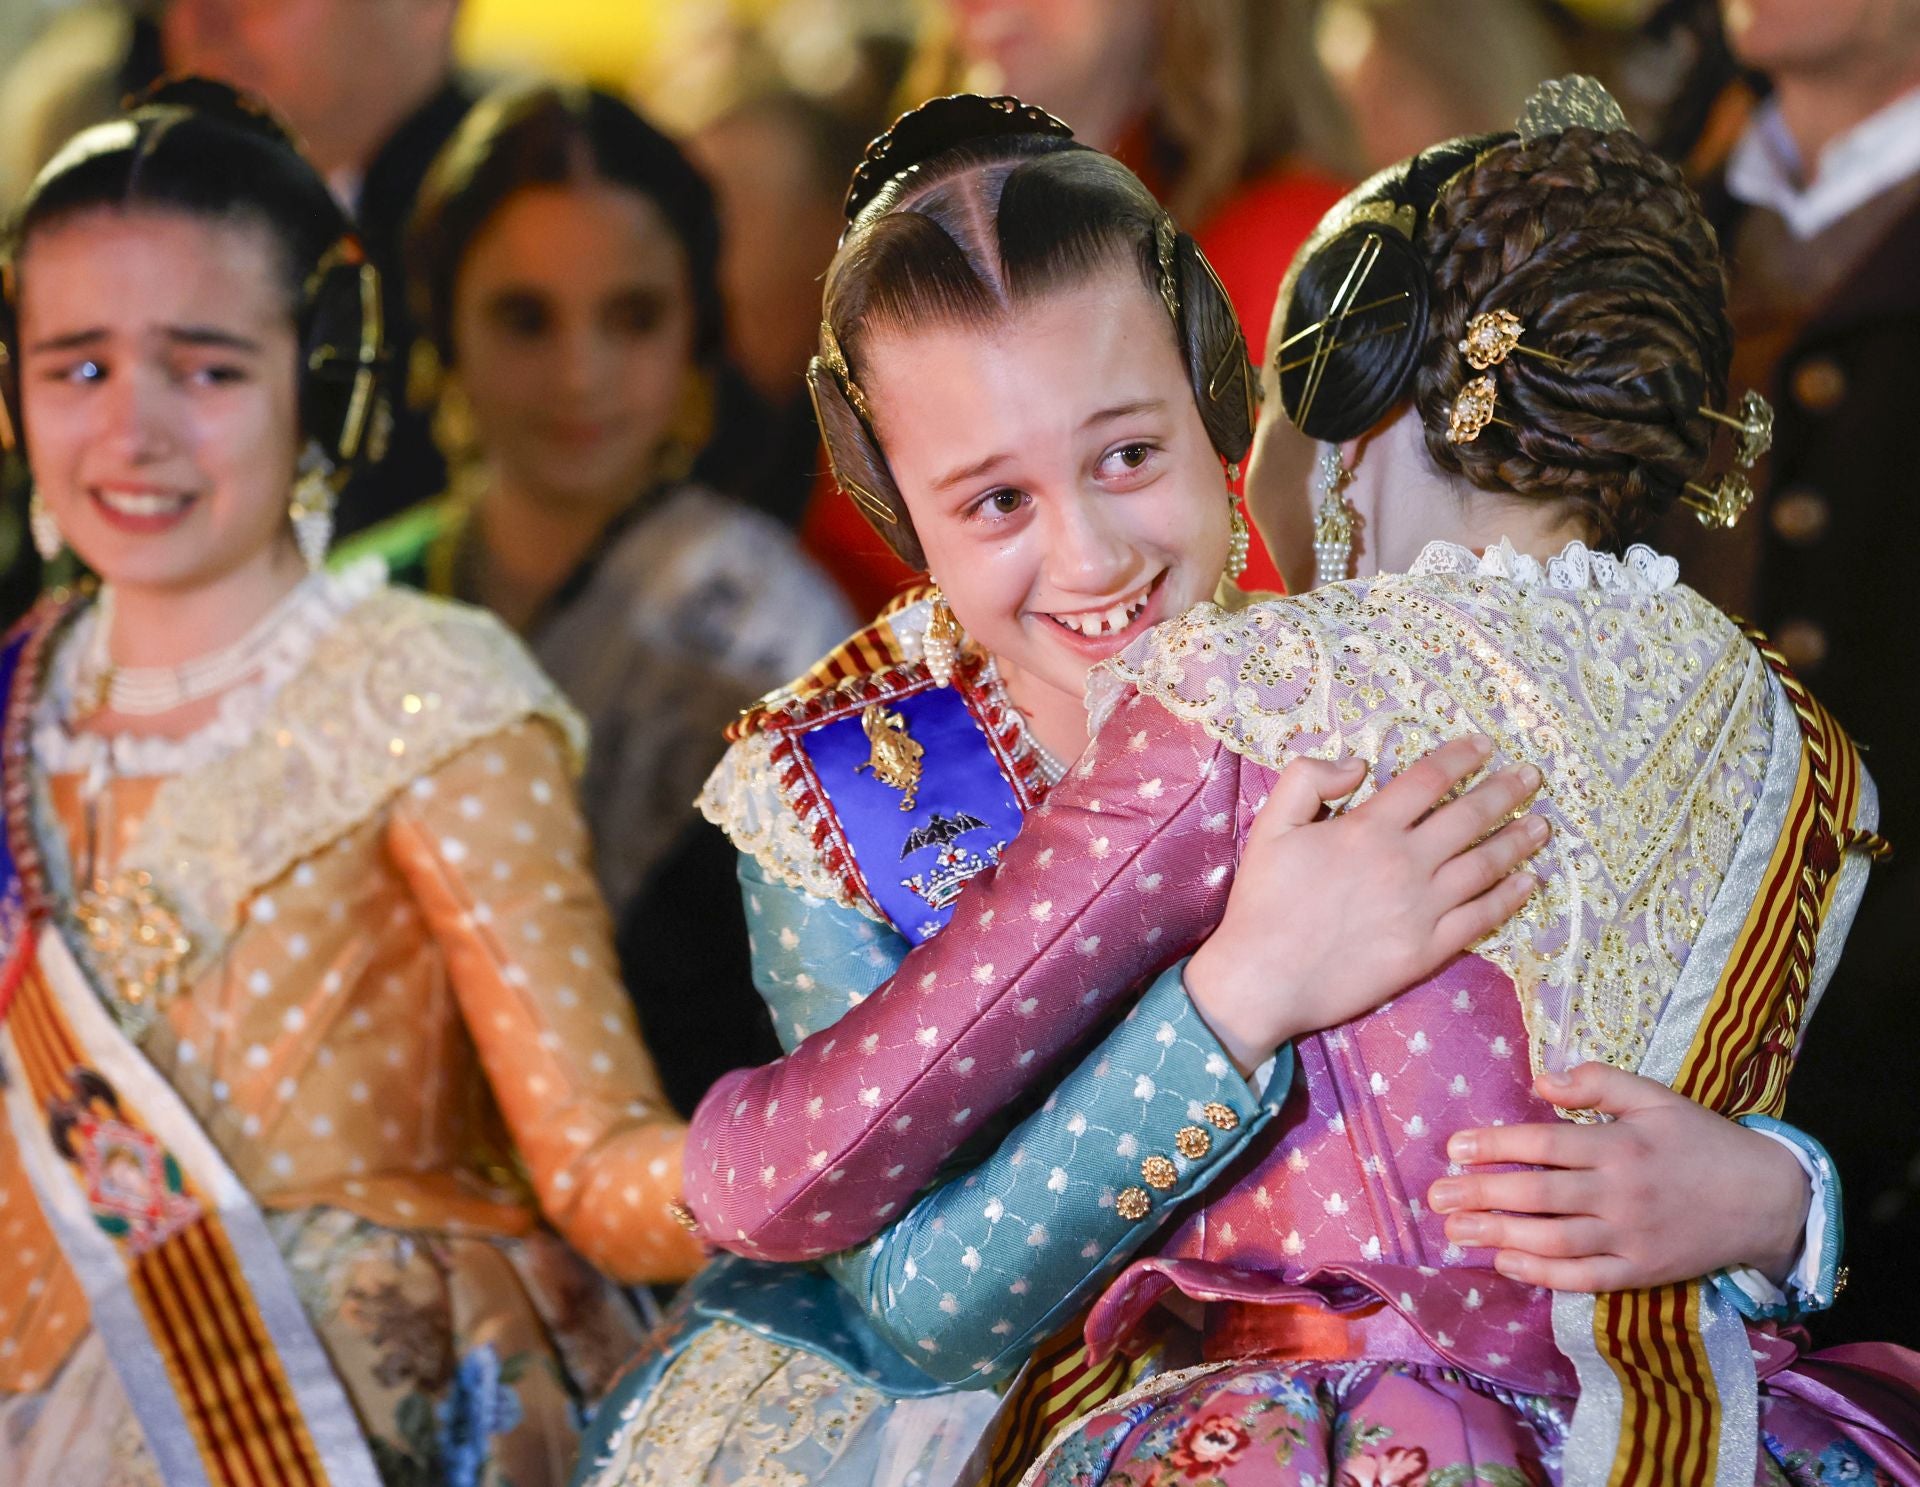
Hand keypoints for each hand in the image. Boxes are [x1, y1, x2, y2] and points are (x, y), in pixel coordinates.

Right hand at [1185, 735, 1546, 1075]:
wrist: (1265, 978)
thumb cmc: (1264, 902)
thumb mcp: (1269, 826)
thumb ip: (1307, 780)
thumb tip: (1358, 765)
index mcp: (1369, 828)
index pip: (1427, 780)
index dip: (1460, 757)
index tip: (1484, 746)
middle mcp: (1405, 862)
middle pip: (1468, 817)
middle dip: (1504, 791)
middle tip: (1532, 776)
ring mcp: (1422, 908)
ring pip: (1485, 865)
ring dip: (1517, 841)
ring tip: (1541, 825)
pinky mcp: (1427, 950)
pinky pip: (1480, 918)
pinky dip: (1508, 898)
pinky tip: (1527, 883)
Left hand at [1429, 1061, 1811, 1290]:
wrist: (1769, 1200)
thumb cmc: (1703, 1141)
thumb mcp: (1657, 1097)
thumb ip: (1599, 1082)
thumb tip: (1539, 1078)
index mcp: (1620, 1145)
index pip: (1544, 1143)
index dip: (1495, 1146)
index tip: (1454, 1149)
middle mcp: (1621, 1193)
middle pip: (1538, 1195)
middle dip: (1481, 1194)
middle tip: (1436, 1196)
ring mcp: (1630, 1238)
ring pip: (1553, 1241)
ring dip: (1497, 1236)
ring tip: (1455, 1230)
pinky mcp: (1641, 1273)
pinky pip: (1583, 1278)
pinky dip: (1540, 1274)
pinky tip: (1504, 1261)